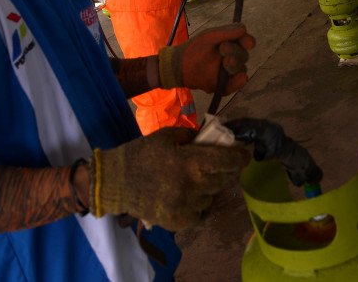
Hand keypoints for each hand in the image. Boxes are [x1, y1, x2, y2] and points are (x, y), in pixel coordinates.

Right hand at [88, 128, 248, 230]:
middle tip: (216, 165)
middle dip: (222, 170)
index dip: (239, 157)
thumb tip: (211, 137)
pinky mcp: (179, 221)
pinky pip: (200, 212)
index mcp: (192, 162)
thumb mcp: (166, 135)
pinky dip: (198, 205)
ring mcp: (187, 206)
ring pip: (212, 196)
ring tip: (194, 180)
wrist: (114, 182)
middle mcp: (194, 185)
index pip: (228, 161)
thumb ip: (192, 136)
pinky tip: (188, 196)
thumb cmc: (140, 154)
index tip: (243, 155)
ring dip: (209, 187)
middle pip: (222, 179)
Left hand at [158, 23, 255, 93]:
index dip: (248, 42)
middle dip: (236, 52)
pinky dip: (238, 82)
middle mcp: (233, 58)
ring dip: (236, 65)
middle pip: (244, 56)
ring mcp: (229, 73)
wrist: (179, 66)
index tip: (248, 43)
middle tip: (223, 49)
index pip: (246, 42)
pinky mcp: (224, 85)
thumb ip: (226, 32)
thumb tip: (244, 28)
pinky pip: (235, 85)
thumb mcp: (208, 37)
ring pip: (241, 69)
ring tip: (226, 62)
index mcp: (231, 44)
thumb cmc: (194, 48)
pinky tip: (240, 77)